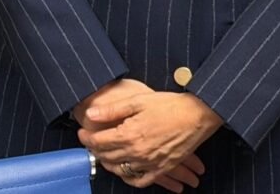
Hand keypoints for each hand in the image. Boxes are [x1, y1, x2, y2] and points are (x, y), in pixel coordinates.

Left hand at [77, 87, 222, 189]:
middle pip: (107, 156)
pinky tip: (125, 170)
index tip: (82, 131)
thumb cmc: (170, 105)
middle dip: (95, 149)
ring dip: (108, 163)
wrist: (197, 114)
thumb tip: (91, 114)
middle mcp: (136, 152)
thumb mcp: (140, 100)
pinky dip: (128, 177)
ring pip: (120, 169)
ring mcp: (148, 163)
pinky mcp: (161, 168)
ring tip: (104, 154)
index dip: (87, 137)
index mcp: (129, 134)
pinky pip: (139, 180)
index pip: (99, 141)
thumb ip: (113, 110)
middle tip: (91, 141)